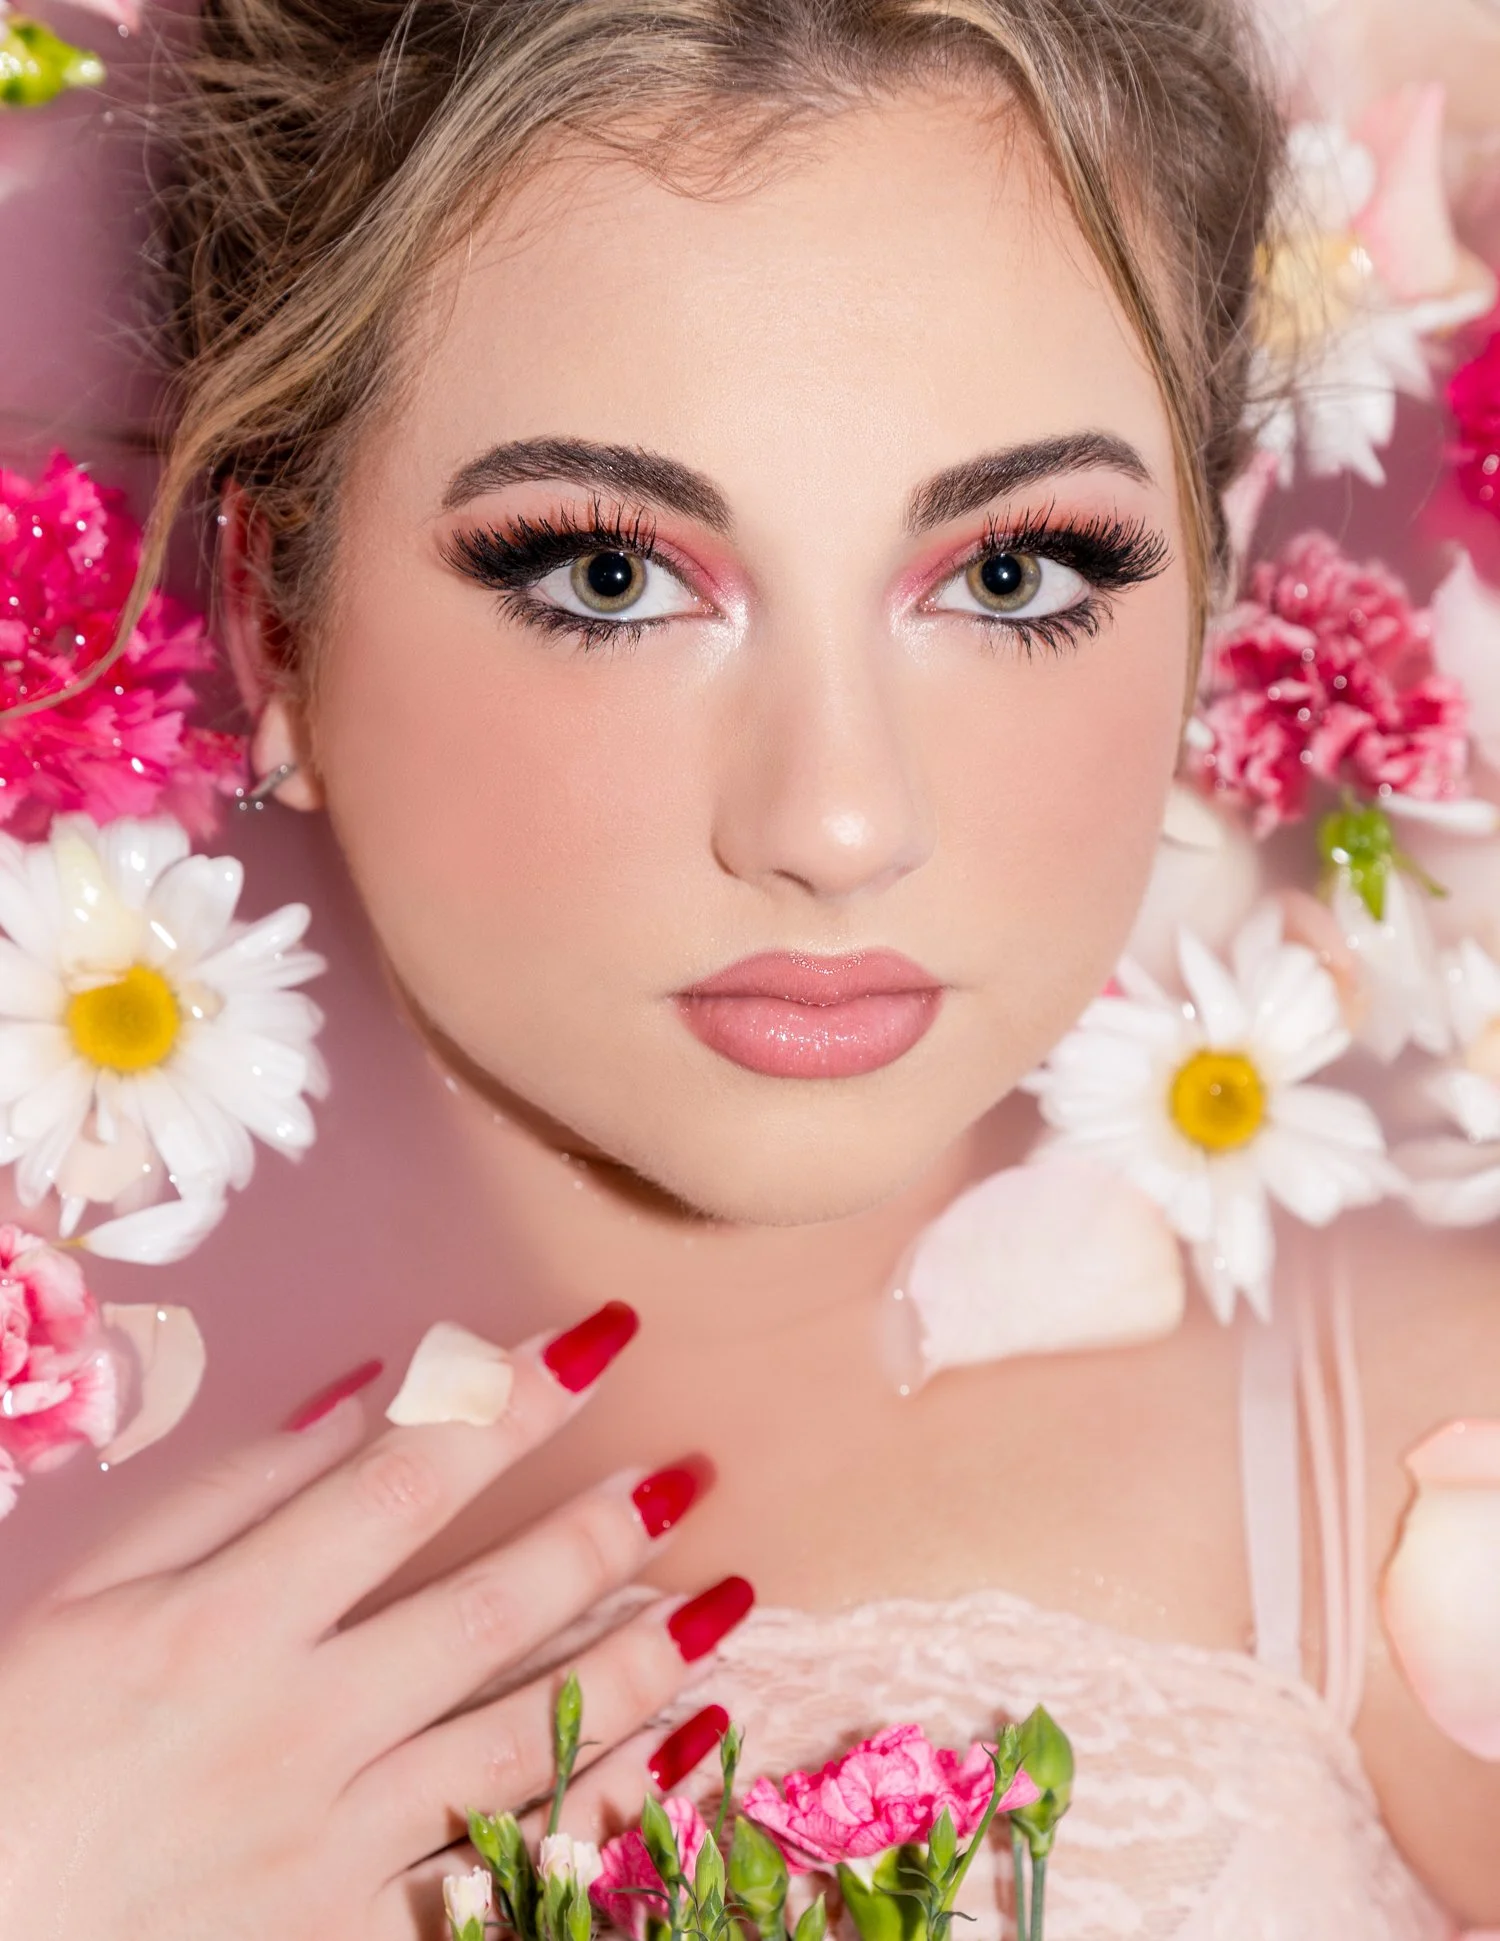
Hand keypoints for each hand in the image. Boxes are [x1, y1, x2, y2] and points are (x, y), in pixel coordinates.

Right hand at [0, 1305, 749, 1940]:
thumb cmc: (16, 1746)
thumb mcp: (89, 1592)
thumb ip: (236, 1488)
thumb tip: (377, 1388)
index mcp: (224, 1624)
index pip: (409, 1482)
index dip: (516, 1399)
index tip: (604, 1336)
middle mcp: (294, 1732)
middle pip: (489, 1612)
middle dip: (606, 1532)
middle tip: (695, 1473)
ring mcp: (329, 1852)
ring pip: (521, 1743)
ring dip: (642, 1668)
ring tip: (727, 1602)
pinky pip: (502, 1879)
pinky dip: (607, 1816)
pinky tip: (683, 1761)